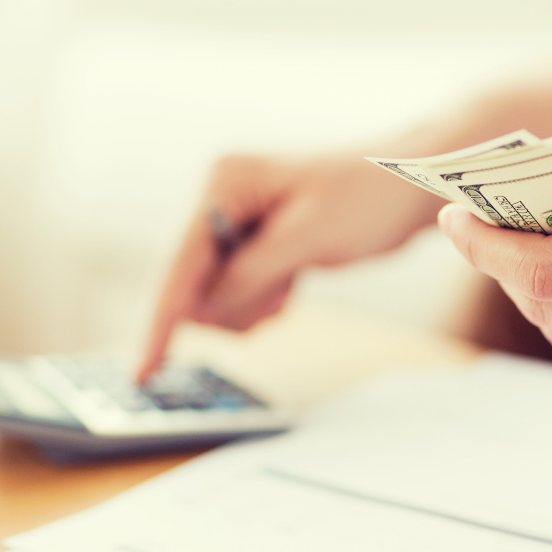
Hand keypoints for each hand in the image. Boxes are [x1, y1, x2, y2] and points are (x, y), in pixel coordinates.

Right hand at [138, 150, 439, 380]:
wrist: (408, 187)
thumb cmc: (367, 197)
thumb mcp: (308, 237)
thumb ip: (249, 274)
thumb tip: (202, 311)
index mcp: (223, 181)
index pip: (179, 262)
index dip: (161, 319)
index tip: (143, 370)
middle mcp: (218, 198)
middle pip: (190, 283)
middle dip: (232, 303)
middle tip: (281, 290)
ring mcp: (232, 221)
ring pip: (213, 295)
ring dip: (251, 303)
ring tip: (292, 279)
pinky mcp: (250, 243)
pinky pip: (235, 293)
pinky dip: (261, 299)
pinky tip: (292, 280)